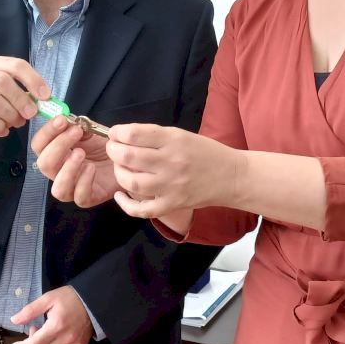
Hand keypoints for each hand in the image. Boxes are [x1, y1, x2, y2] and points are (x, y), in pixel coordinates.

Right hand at [0, 56, 50, 146]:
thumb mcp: (11, 93)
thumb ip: (27, 94)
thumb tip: (45, 100)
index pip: (15, 65)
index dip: (33, 79)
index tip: (46, 96)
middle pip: (2, 81)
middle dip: (21, 99)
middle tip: (32, 113)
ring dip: (11, 116)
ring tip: (19, 123)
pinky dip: (0, 127)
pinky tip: (5, 130)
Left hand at [7, 285, 93, 343]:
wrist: (93, 302)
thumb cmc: (69, 298)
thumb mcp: (48, 299)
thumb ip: (30, 310)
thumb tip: (14, 320)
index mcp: (56, 326)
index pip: (35, 343)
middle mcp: (66, 339)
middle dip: (33, 342)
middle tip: (36, 328)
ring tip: (46, 333)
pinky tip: (55, 339)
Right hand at [31, 116, 121, 206]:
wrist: (125, 159)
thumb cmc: (104, 146)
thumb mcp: (89, 131)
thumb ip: (75, 126)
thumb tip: (64, 120)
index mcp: (55, 154)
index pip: (38, 145)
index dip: (46, 132)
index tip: (62, 120)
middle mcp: (59, 173)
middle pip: (44, 165)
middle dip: (58, 146)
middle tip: (76, 132)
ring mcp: (73, 188)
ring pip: (57, 189)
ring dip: (67, 169)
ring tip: (81, 154)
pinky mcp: (89, 198)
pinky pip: (79, 197)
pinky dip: (84, 181)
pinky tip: (92, 168)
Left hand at [105, 124, 242, 218]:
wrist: (231, 177)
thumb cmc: (205, 153)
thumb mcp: (182, 135)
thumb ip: (154, 137)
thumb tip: (124, 137)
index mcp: (173, 140)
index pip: (134, 134)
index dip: (117, 133)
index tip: (115, 134)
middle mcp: (171, 162)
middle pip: (128, 156)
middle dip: (113, 151)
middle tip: (113, 150)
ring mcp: (171, 186)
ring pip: (131, 182)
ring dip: (118, 173)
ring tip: (119, 168)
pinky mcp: (172, 204)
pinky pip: (142, 209)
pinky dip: (126, 204)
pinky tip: (120, 196)